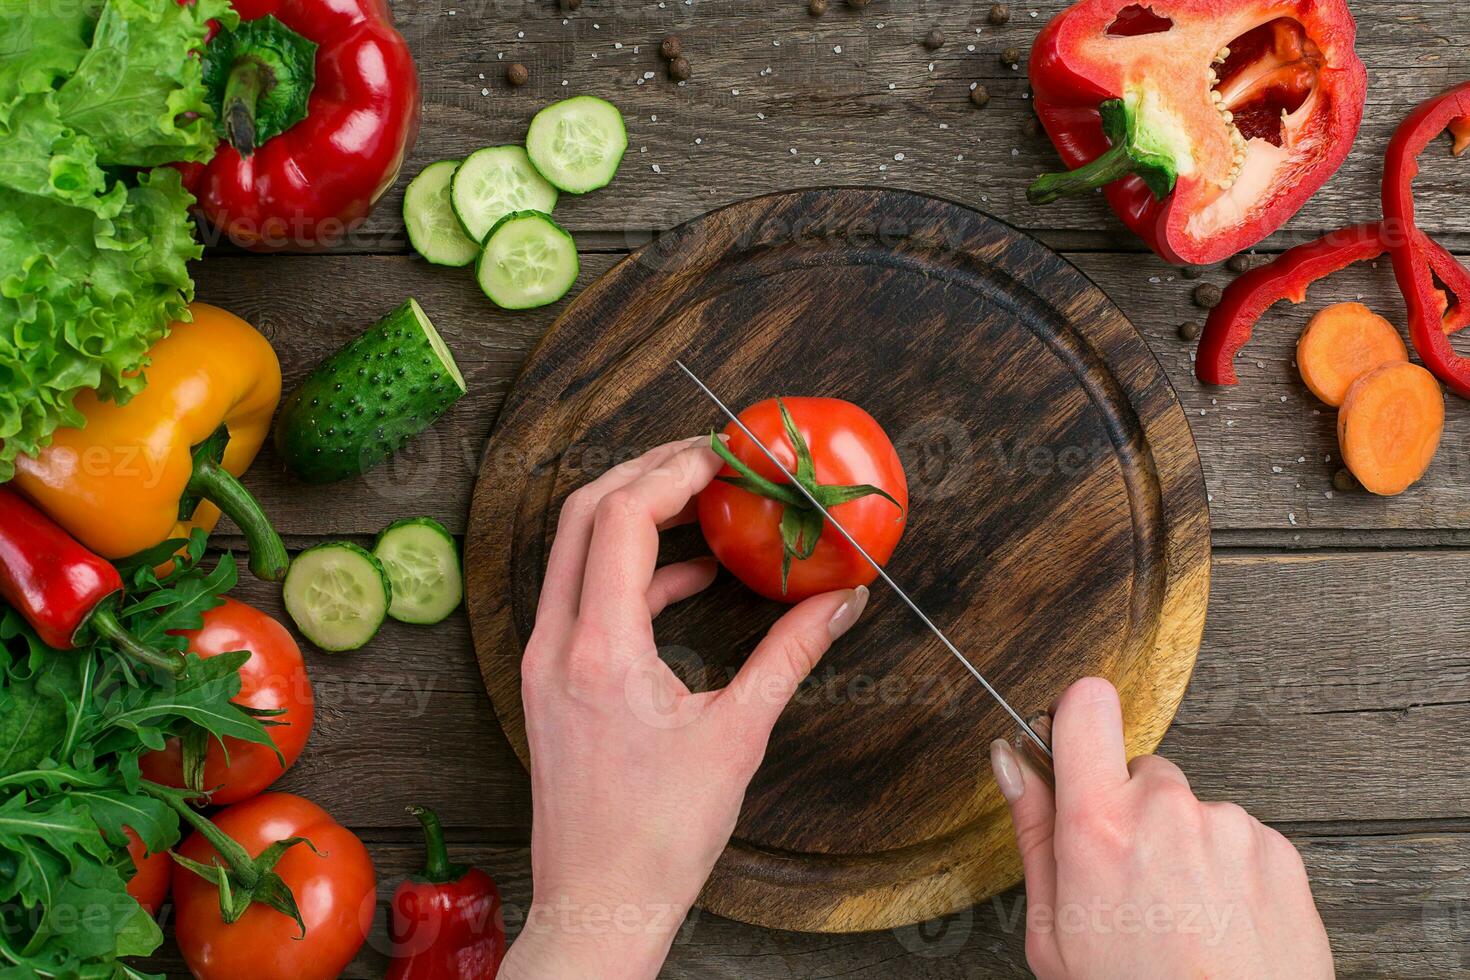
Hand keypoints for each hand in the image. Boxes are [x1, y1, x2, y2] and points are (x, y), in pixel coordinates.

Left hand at [499, 437, 868, 979]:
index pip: (622, 518)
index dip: (672, 473)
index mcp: (599, 650)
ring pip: (576, 551)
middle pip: (585, 514)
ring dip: (634, 517)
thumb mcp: (739, 737)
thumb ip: (791, 655)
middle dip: (646, 474)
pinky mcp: (550, 681)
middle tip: (709, 461)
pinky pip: (582, 595)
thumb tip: (843, 600)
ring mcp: (544, 661)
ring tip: (703, 507)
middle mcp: (557, 644)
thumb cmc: (660, 838)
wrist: (598, 905)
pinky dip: (630, 571)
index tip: (724, 458)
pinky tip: (686, 581)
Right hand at [991, 677, 1332, 979]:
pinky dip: (1227, 870)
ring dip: (1183, 846)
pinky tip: (1216, 921)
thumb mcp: (1053, 932)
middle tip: (1130, 882)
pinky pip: (1238, 837)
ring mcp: (1229, 827)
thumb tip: (1012, 762)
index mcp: (1099, 827)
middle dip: (1130, 811)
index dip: (1077, 718)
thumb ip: (1033, 832)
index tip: (1074, 744)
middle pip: (1139, 772)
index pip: (1087, 705)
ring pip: (1191, 810)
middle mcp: (1167, 811)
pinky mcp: (1277, 850)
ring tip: (1180, 916)